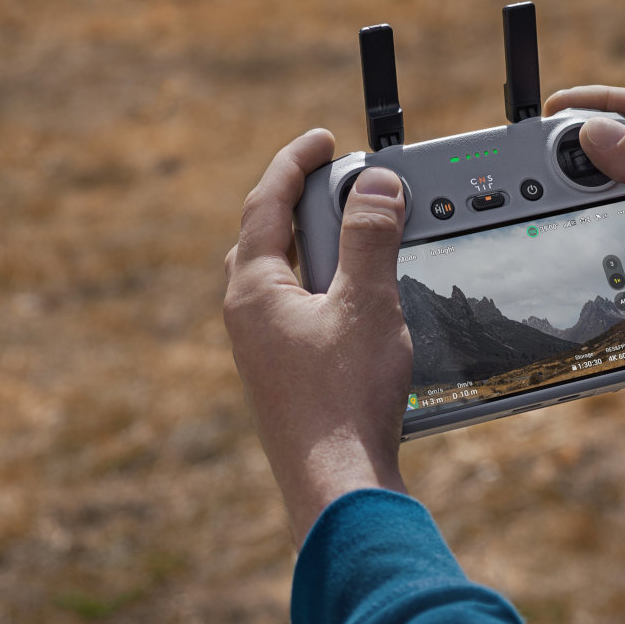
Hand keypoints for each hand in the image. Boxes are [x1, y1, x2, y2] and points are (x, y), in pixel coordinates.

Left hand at [223, 130, 410, 543]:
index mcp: (255, 291)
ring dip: (308, 245)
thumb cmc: (343, 399)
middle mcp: (248, 318)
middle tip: (330, 182)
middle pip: (261, 239)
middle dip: (294, 203)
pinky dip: (318, 285)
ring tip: (348, 233)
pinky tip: (350, 302)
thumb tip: (375, 185)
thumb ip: (371, 239)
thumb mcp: (365, 305)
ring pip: (277, 277)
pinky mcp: (283, 376)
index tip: (322, 140)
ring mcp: (262, 351)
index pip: (266, 205)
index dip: (295, 164)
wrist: (335, 483)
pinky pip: (292, 310)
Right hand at [545, 87, 624, 423]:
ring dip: (578, 213)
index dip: (603, 102)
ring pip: (609, 214)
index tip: (556, 108)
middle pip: (619, 163)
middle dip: (576, 159)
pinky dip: (587, 258)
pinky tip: (567, 262)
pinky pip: (611, 261)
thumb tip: (594, 130)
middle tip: (534, 169)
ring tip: (543, 216)